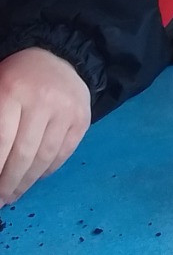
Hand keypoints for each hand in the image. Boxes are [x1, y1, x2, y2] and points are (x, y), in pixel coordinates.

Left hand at [0, 49, 90, 205]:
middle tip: (2, 199)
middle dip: (10, 182)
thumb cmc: (17, 78)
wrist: (56, 56)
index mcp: (13, 90)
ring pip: (45, 157)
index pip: (3, 140)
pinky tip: (36, 175)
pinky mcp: (82, 118)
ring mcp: (66, 109)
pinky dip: (48, 170)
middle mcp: (43, 99)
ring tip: (16, 193)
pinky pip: (64, 153)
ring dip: (27, 181)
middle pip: (24, 153)